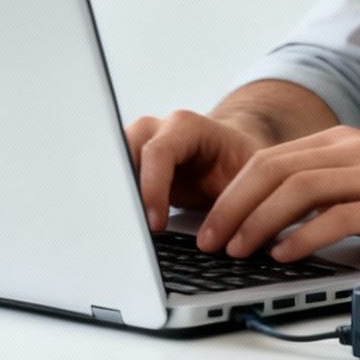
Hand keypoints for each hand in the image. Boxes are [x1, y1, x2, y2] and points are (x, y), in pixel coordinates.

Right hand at [126, 109, 268, 231]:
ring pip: (113, 166)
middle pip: (125, 154)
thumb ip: (234, 201)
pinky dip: (119, 202)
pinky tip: (124, 226)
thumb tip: (224, 233)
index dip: (152, 188)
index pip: (158, 152)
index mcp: (187, 127)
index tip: (155, 225)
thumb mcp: (246, 180)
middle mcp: (158, 129)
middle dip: (125, 192)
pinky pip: (116, 180)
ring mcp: (140, 144)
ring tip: (124, 231)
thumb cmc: (241, 165)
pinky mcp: (132, 163)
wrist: (233, 156)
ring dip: (117, 197)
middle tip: (130, 230)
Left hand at [193, 125, 359, 261]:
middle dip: (233, 207)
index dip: (233, 192)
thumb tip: (279, 226)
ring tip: (238, 251)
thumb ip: (332, 193)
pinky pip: (336, 216)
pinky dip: (303, 237)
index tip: (210, 223)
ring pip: (296, 189)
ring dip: (258, 221)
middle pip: (273, 169)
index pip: (270, 160)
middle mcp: (355, 150)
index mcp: (345, 142)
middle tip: (210, 241)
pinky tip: (285, 256)